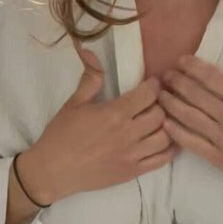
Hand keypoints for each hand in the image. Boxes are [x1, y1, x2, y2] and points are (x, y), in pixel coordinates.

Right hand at [17, 48, 176, 203]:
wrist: (52, 171)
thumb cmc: (61, 135)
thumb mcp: (74, 103)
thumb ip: (90, 78)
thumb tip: (89, 51)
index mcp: (114, 113)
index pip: (148, 94)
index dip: (154, 86)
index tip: (152, 84)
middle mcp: (127, 134)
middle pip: (161, 114)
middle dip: (161, 105)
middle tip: (154, 103)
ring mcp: (132, 155)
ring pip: (166, 137)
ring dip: (166, 127)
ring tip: (159, 122)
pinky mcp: (132, 172)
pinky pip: (161, 160)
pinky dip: (169, 150)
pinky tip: (167, 142)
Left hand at [159, 44, 222, 198]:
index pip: (213, 78)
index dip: (193, 67)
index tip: (181, 61)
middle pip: (196, 95)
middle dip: (177, 82)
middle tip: (165, 75)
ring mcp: (222, 139)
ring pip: (189, 117)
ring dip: (171, 104)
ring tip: (160, 94)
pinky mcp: (217, 157)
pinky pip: (192, 143)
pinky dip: (176, 132)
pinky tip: (165, 122)